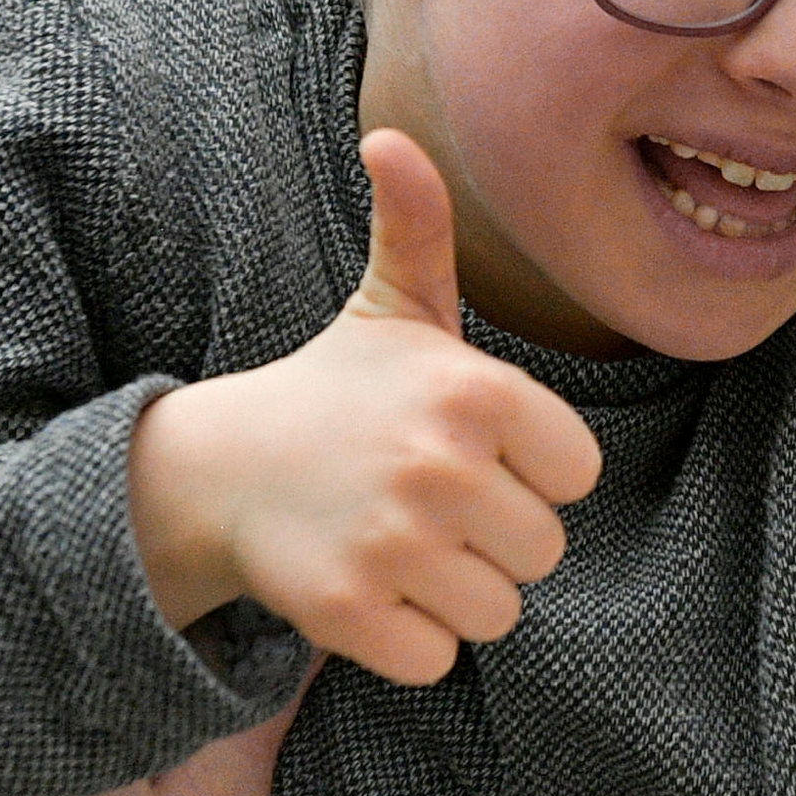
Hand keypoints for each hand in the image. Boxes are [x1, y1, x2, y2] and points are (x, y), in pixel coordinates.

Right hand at [127, 127, 601, 682]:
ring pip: (498, 612)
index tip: (470, 452)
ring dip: (455, 594)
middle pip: (544, 551)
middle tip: (425, 504)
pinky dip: (407, 643)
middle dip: (494, 539)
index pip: (576, 474)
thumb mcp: (392, 308)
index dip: (531, 472)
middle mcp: (440, 465)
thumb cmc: (335, 391)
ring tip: (398, 544)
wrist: (218, 469)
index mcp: (475, 391)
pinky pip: (437, 661)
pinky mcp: (349, 612)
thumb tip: (391, 134)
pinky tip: (368, 589)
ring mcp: (392, 542)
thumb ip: (420, 225)